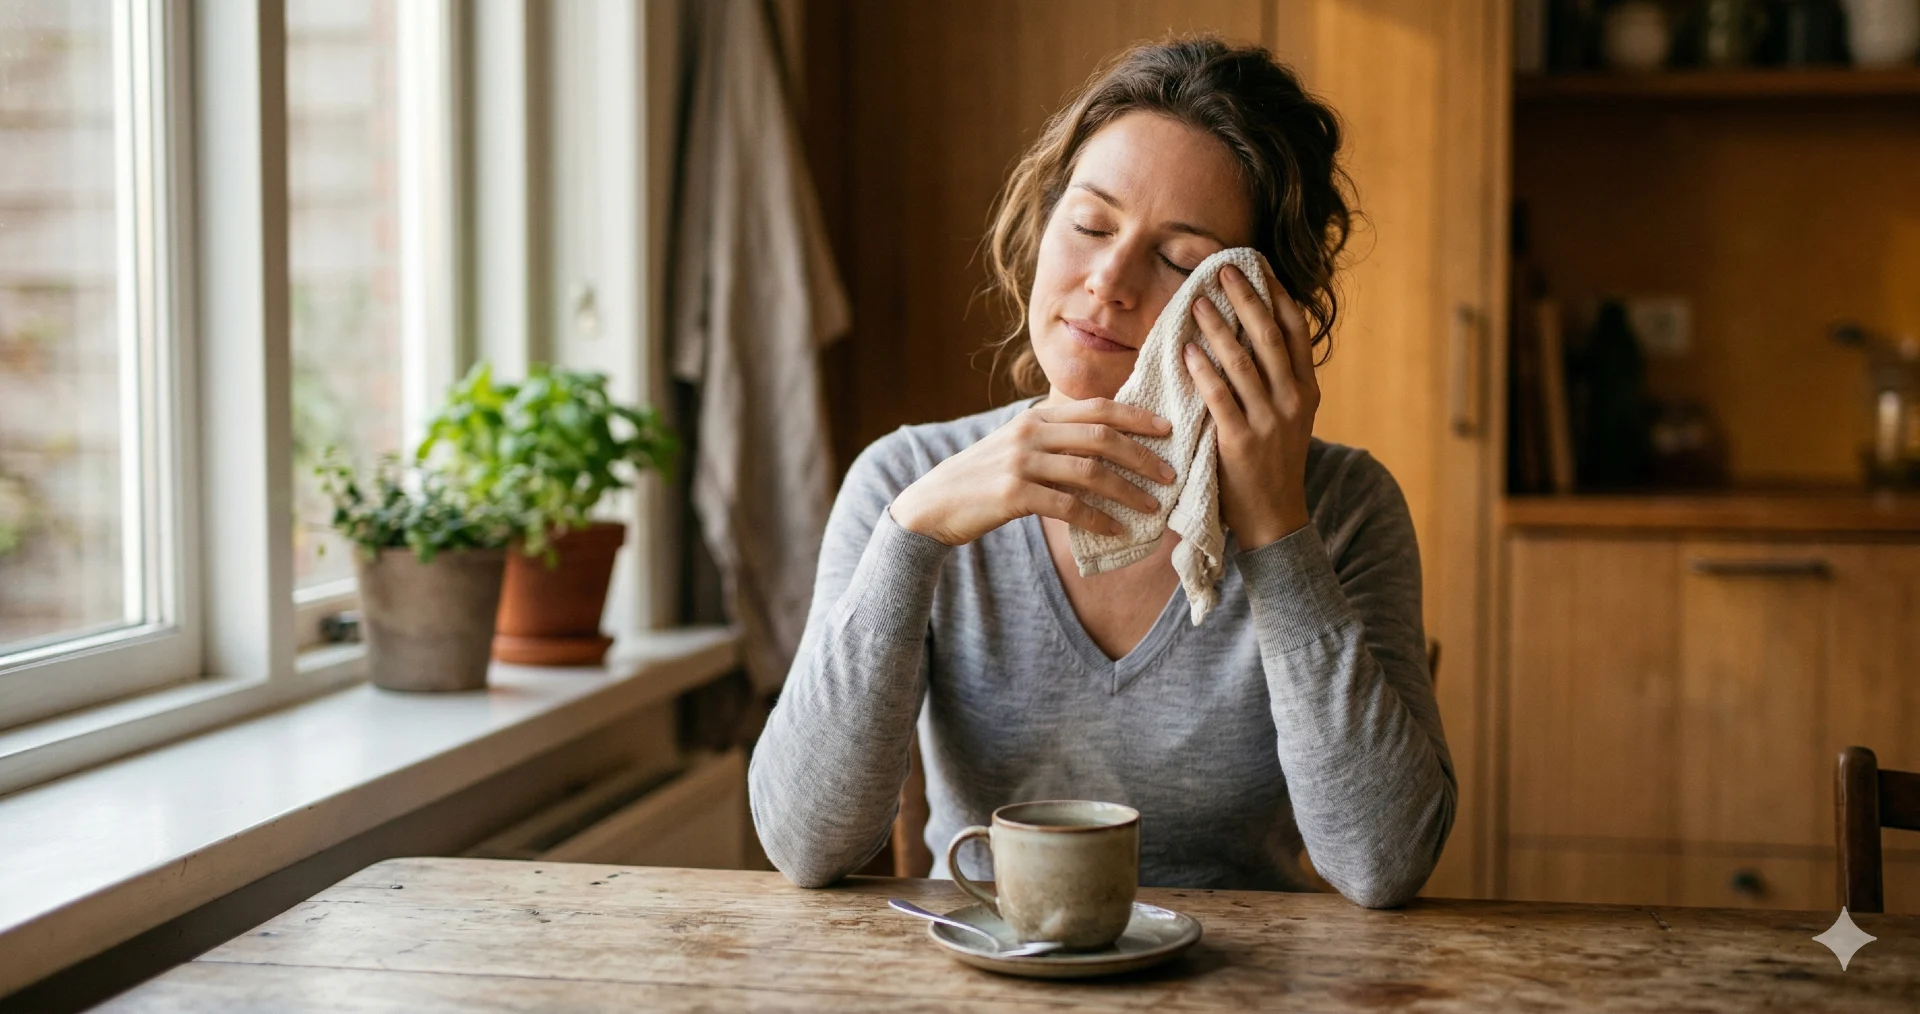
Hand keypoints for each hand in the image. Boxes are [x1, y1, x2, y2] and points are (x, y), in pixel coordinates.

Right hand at [890, 398, 1175, 546]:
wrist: (933, 503)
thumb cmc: (982, 478)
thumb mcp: (1016, 445)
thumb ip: (1054, 439)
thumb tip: (1105, 444)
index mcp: (1036, 416)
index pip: (1097, 408)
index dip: (1136, 416)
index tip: (1168, 429)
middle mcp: (1031, 432)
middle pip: (1101, 437)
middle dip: (1142, 455)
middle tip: (1170, 473)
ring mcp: (1021, 462)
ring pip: (1090, 471)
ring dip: (1128, 490)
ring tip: (1153, 506)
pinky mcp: (1013, 493)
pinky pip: (1068, 506)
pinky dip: (1098, 519)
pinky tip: (1117, 531)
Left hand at [1183, 262, 1317, 550]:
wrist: (1274, 518)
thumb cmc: (1273, 462)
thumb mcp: (1289, 417)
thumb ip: (1279, 380)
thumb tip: (1254, 333)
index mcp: (1307, 390)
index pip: (1297, 330)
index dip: (1277, 295)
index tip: (1258, 266)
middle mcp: (1293, 400)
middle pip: (1269, 336)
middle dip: (1246, 298)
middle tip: (1222, 270)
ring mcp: (1269, 421)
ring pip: (1242, 361)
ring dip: (1218, 328)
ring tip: (1198, 302)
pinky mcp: (1240, 441)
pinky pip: (1220, 397)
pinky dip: (1203, 370)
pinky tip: (1187, 350)